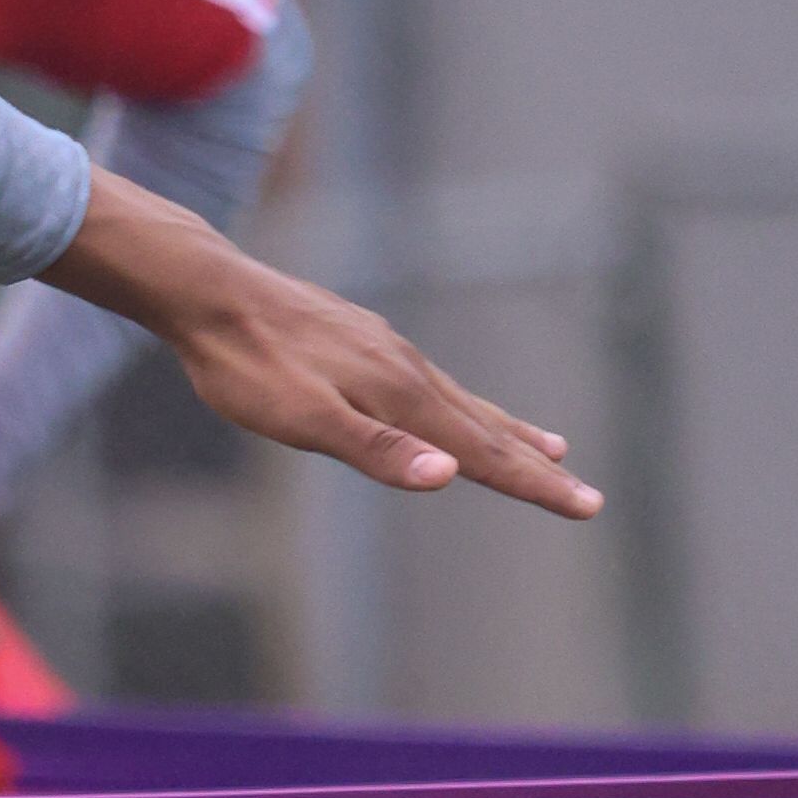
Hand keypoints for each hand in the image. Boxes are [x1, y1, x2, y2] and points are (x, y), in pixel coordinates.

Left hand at [47, 182, 600, 517]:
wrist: (209, 292)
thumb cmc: (246, 366)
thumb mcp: (303, 420)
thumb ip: (376, 450)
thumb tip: (448, 474)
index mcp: (400, 397)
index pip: (482, 453)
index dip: (535, 484)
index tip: (588, 505)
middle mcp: (406, 369)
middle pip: (485, 428)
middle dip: (536, 467)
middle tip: (586, 496)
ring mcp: (387, 350)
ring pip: (460, 400)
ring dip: (508, 430)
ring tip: (549, 447)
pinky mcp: (363, 338)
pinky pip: (429, 381)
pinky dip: (460, 403)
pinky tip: (449, 405)